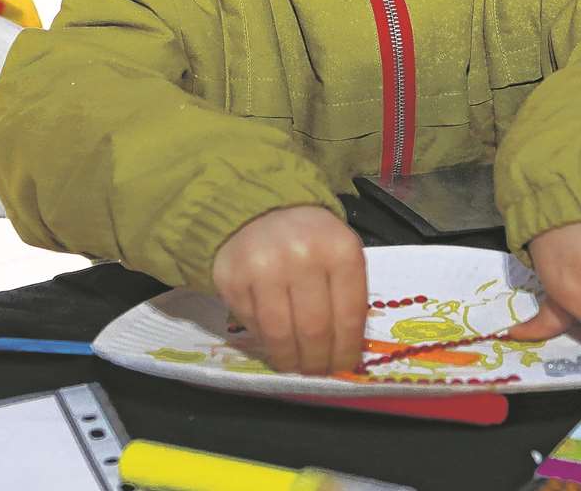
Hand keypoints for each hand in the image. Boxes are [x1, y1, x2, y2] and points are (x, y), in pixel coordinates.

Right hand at [211, 206, 367, 375]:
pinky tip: (273, 341)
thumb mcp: (340, 253)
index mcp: (339, 250)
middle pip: (314, 330)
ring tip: (296, 366)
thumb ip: (347, 296)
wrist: (260, 209)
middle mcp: (301, 256)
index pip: (348, 316)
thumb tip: (348, 351)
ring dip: (290, 360)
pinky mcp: (231, 278)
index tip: (344, 366)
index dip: (347, 349)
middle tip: (318, 371)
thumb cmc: (310, 239)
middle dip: (318, 360)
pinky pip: (252, 324)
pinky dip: (264, 340)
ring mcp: (262, 267)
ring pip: (279, 334)